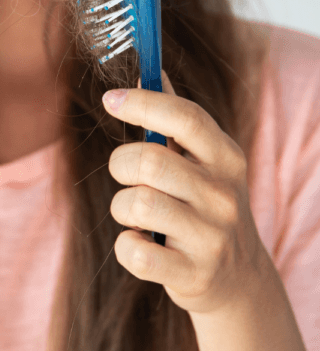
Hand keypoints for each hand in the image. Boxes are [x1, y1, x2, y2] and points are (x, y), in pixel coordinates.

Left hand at [102, 71, 268, 315]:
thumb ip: (176, 119)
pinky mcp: (193, 274)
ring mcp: (211, 237)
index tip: (112, 99)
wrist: (238, 279)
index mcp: (226, 157)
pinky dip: (126, 246)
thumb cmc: (206, 205)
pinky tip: (140, 242)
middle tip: (127, 175)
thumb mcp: (205, 161)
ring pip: (136, 204)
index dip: (143, 103)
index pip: (186, 118)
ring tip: (136, 214)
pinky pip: (134, 251)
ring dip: (121, 207)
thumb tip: (149, 70)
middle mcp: (223, 194)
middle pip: (149, 161)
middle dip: (121, 165)